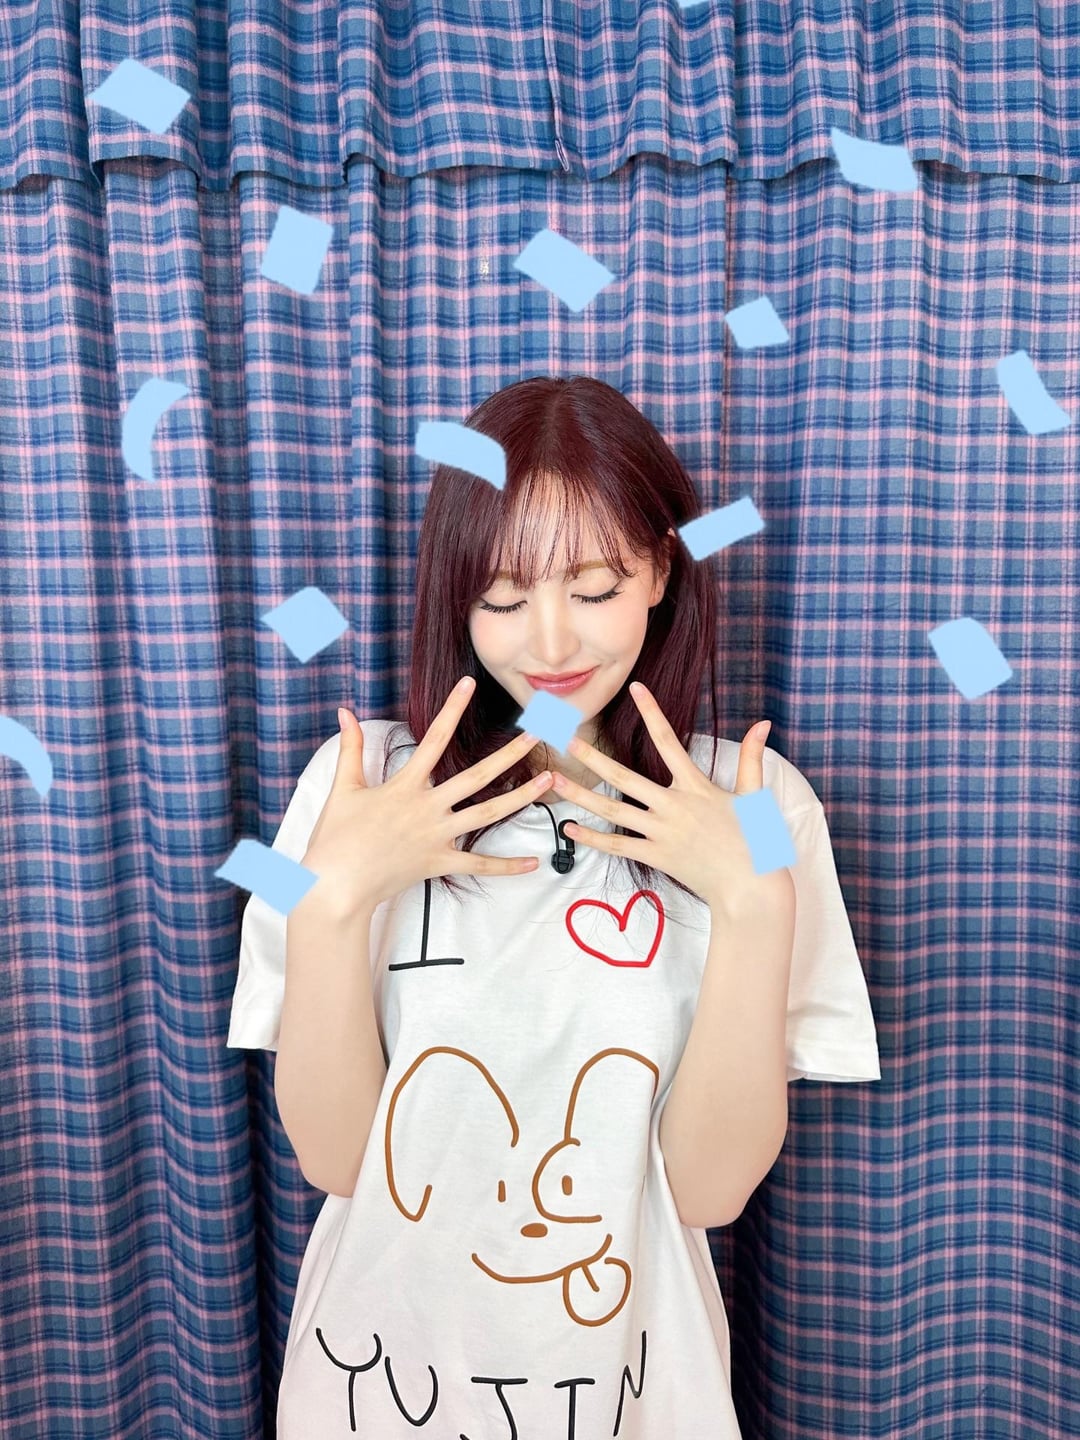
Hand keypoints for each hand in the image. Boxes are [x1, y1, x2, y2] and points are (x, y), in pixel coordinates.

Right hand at [300, 677, 555, 917]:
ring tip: (548, 781)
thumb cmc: (335, 838)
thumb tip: (345, 712)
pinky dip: (506, 866)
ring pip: (487, 815)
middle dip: (509, 754)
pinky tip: (533, 862)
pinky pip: (478, 865)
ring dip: (520, 797)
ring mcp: (436, 836)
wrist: (335, 886)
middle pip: (477, 776)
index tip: (469, 684)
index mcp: (404, 786)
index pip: (434, 739)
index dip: (451, 709)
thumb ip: (350, 748)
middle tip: (537, 734)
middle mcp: (427, 808)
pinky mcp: (438, 863)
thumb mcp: (342, 789)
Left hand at [549, 682, 793, 917]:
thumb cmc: (755, 842)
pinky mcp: (656, 857)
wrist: (749, 887)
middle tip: (567, 740)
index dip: (652, 712)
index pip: (669, 741)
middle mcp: (673, 806)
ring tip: (556, 782)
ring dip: (582, 795)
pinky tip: (570, 829)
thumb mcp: (754, 796)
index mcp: (696, 787)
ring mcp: (661, 833)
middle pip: (624, 777)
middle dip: (593, 758)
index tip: (636, 689)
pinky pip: (618, 846)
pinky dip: (593, 839)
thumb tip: (763, 724)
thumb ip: (752, 758)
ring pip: (613, 811)